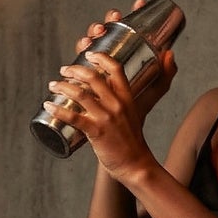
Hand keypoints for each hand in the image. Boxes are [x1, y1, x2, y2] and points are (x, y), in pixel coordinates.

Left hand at [51, 0, 177, 178]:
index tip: (87, 53)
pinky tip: (48, 105)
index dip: (99, 56)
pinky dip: (58, 109)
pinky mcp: (96, 133)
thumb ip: (156, 83)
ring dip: (62, 86)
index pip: (115, 68)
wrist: (135, 164)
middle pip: (93, 77)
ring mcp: (106, 119)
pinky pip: (73, 117)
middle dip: (74, 69)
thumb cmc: (133, 137)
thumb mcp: (144, 107)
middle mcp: (117, 105)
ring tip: (53, 85)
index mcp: (127, 97)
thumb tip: (170, 54)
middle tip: (64, 70)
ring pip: (80, 94)